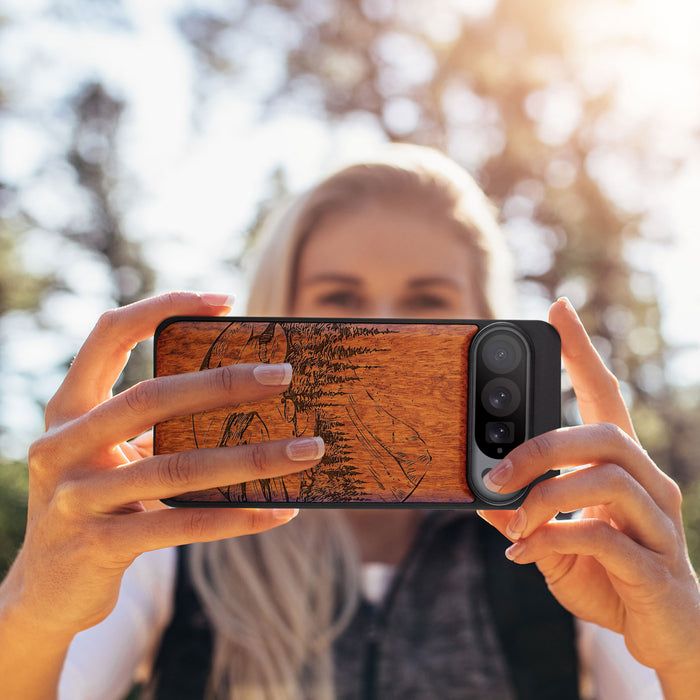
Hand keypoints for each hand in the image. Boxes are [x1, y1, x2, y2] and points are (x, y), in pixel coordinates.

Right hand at [3, 292, 323, 639]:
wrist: (46, 590)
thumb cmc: (98, 503)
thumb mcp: (112, 455)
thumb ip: (155, 426)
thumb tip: (247, 396)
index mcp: (68, 409)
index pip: (108, 335)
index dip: (162, 307)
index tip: (225, 301)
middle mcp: (62, 445)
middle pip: (151, 398)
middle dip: (224, 383)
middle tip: (284, 375)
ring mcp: (76, 498)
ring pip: (177, 467)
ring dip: (252, 458)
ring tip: (307, 450)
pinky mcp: (98, 546)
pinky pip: (182, 525)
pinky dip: (237, 517)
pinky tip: (281, 510)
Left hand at [478, 298, 699, 692]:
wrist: (665, 635)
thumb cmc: (610, 576)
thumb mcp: (554, 540)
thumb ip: (522, 515)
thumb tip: (480, 496)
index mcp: (622, 468)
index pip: (605, 395)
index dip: (582, 352)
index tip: (558, 310)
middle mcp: (649, 484)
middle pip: (604, 434)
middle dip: (541, 447)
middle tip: (495, 472)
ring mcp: (659, 523)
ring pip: (607, 479)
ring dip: (545, 497)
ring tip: (512, 522)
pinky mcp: (657, 566)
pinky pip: (604, 538)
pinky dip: (553, 540)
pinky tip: (524, 554)